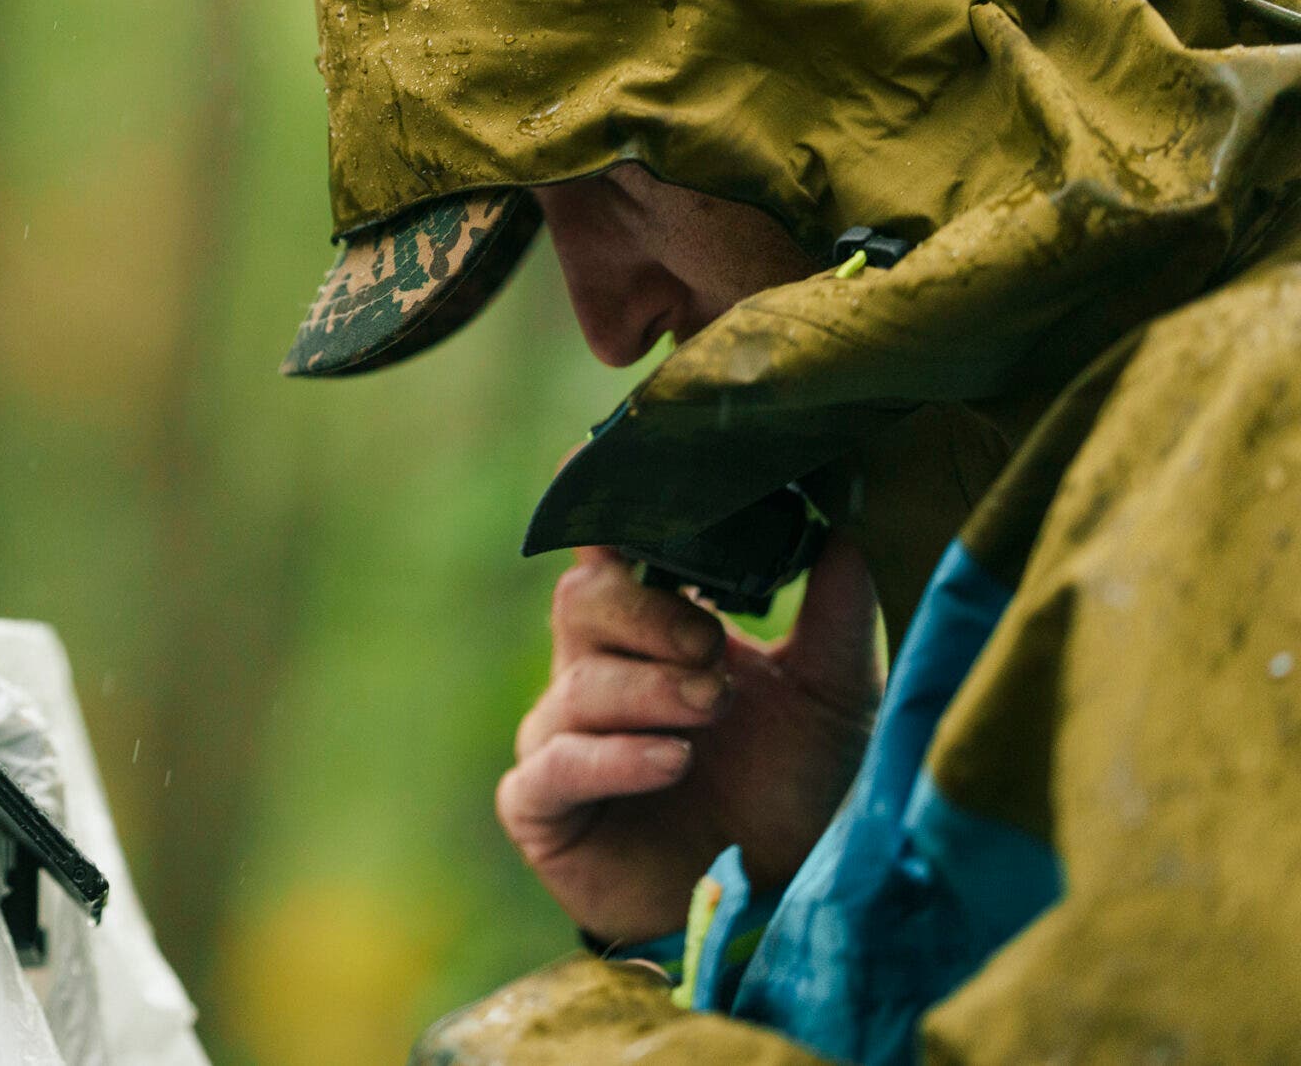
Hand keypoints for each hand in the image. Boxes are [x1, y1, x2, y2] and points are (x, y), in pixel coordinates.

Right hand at [494, 540, 880, 945]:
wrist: (770, 904)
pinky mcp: (542, 804)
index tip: (626, 482)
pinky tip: (669, 760)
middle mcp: (595, 668)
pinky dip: (614, 758)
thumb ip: (836, 620)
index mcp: (652, 627)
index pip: (608, 549)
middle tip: (713, 648)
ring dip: (651, 690)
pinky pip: (557, 764)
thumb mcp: (833, 700)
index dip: (604, 511)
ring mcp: (561, 734)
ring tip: (712, 710)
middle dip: (649, 615)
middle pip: (584, 601)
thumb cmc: (791, 787)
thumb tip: (843, 536)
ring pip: (580, 684)